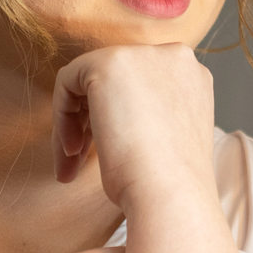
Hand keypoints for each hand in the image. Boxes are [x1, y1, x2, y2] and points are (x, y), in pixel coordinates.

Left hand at [52, 41, 218, 209]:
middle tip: (78, 162)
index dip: (114, 119)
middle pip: (112, 83)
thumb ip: (146, 116)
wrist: (170, 196)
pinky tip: (71, 151)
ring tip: (70, 167)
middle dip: (89, 124)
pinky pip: (67, 82)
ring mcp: (143, 56)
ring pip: (87, 84)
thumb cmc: (167, 186)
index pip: (138, 87)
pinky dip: (61, 116)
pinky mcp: (109, 63)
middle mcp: (173, 58)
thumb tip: (111, 118)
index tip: (99, 155)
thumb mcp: (164, 140)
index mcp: (191, 77)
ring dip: (73, 127)